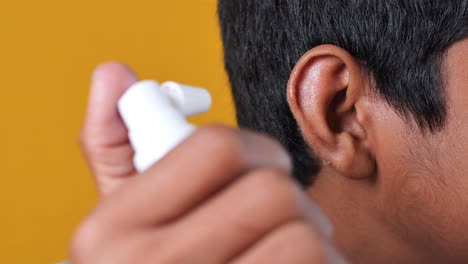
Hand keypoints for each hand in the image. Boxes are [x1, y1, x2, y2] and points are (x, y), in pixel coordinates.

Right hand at [72, 62, 345, 262]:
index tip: (263, 163)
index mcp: (113, 231)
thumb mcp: (113, 225)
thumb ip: (116, 151)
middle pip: (271, 193)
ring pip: (307, 241)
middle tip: (286, 214)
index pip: (215, 150)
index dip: (255, 147)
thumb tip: (115, 75)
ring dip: (314, 243)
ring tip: (291, 252)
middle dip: (291, 197)